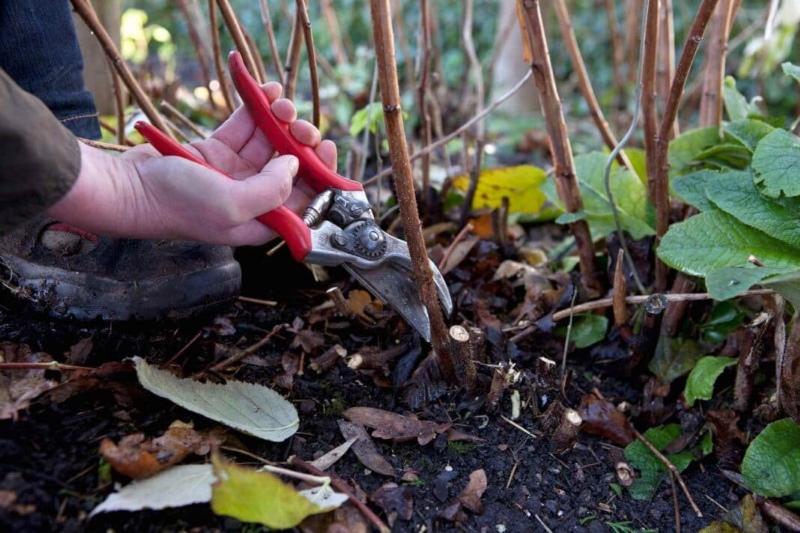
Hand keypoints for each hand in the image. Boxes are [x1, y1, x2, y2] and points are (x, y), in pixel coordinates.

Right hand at [49, 82, 336, 245]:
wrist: (129, 188)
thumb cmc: (177, 205)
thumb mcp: (232, 205)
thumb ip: (272, 189)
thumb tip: (295, 164)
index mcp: (262, 221)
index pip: (305, 200)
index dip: (321, 175)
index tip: (327, 149)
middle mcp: (252, 197)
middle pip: (291, 167)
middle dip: (300, 142)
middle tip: (299, 125)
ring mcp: (234, 172)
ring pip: (270, 142)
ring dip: (281, 119)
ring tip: (280, 102)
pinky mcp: (217, 150)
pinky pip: (246, 126)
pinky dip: (257, 108)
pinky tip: (267, 90)